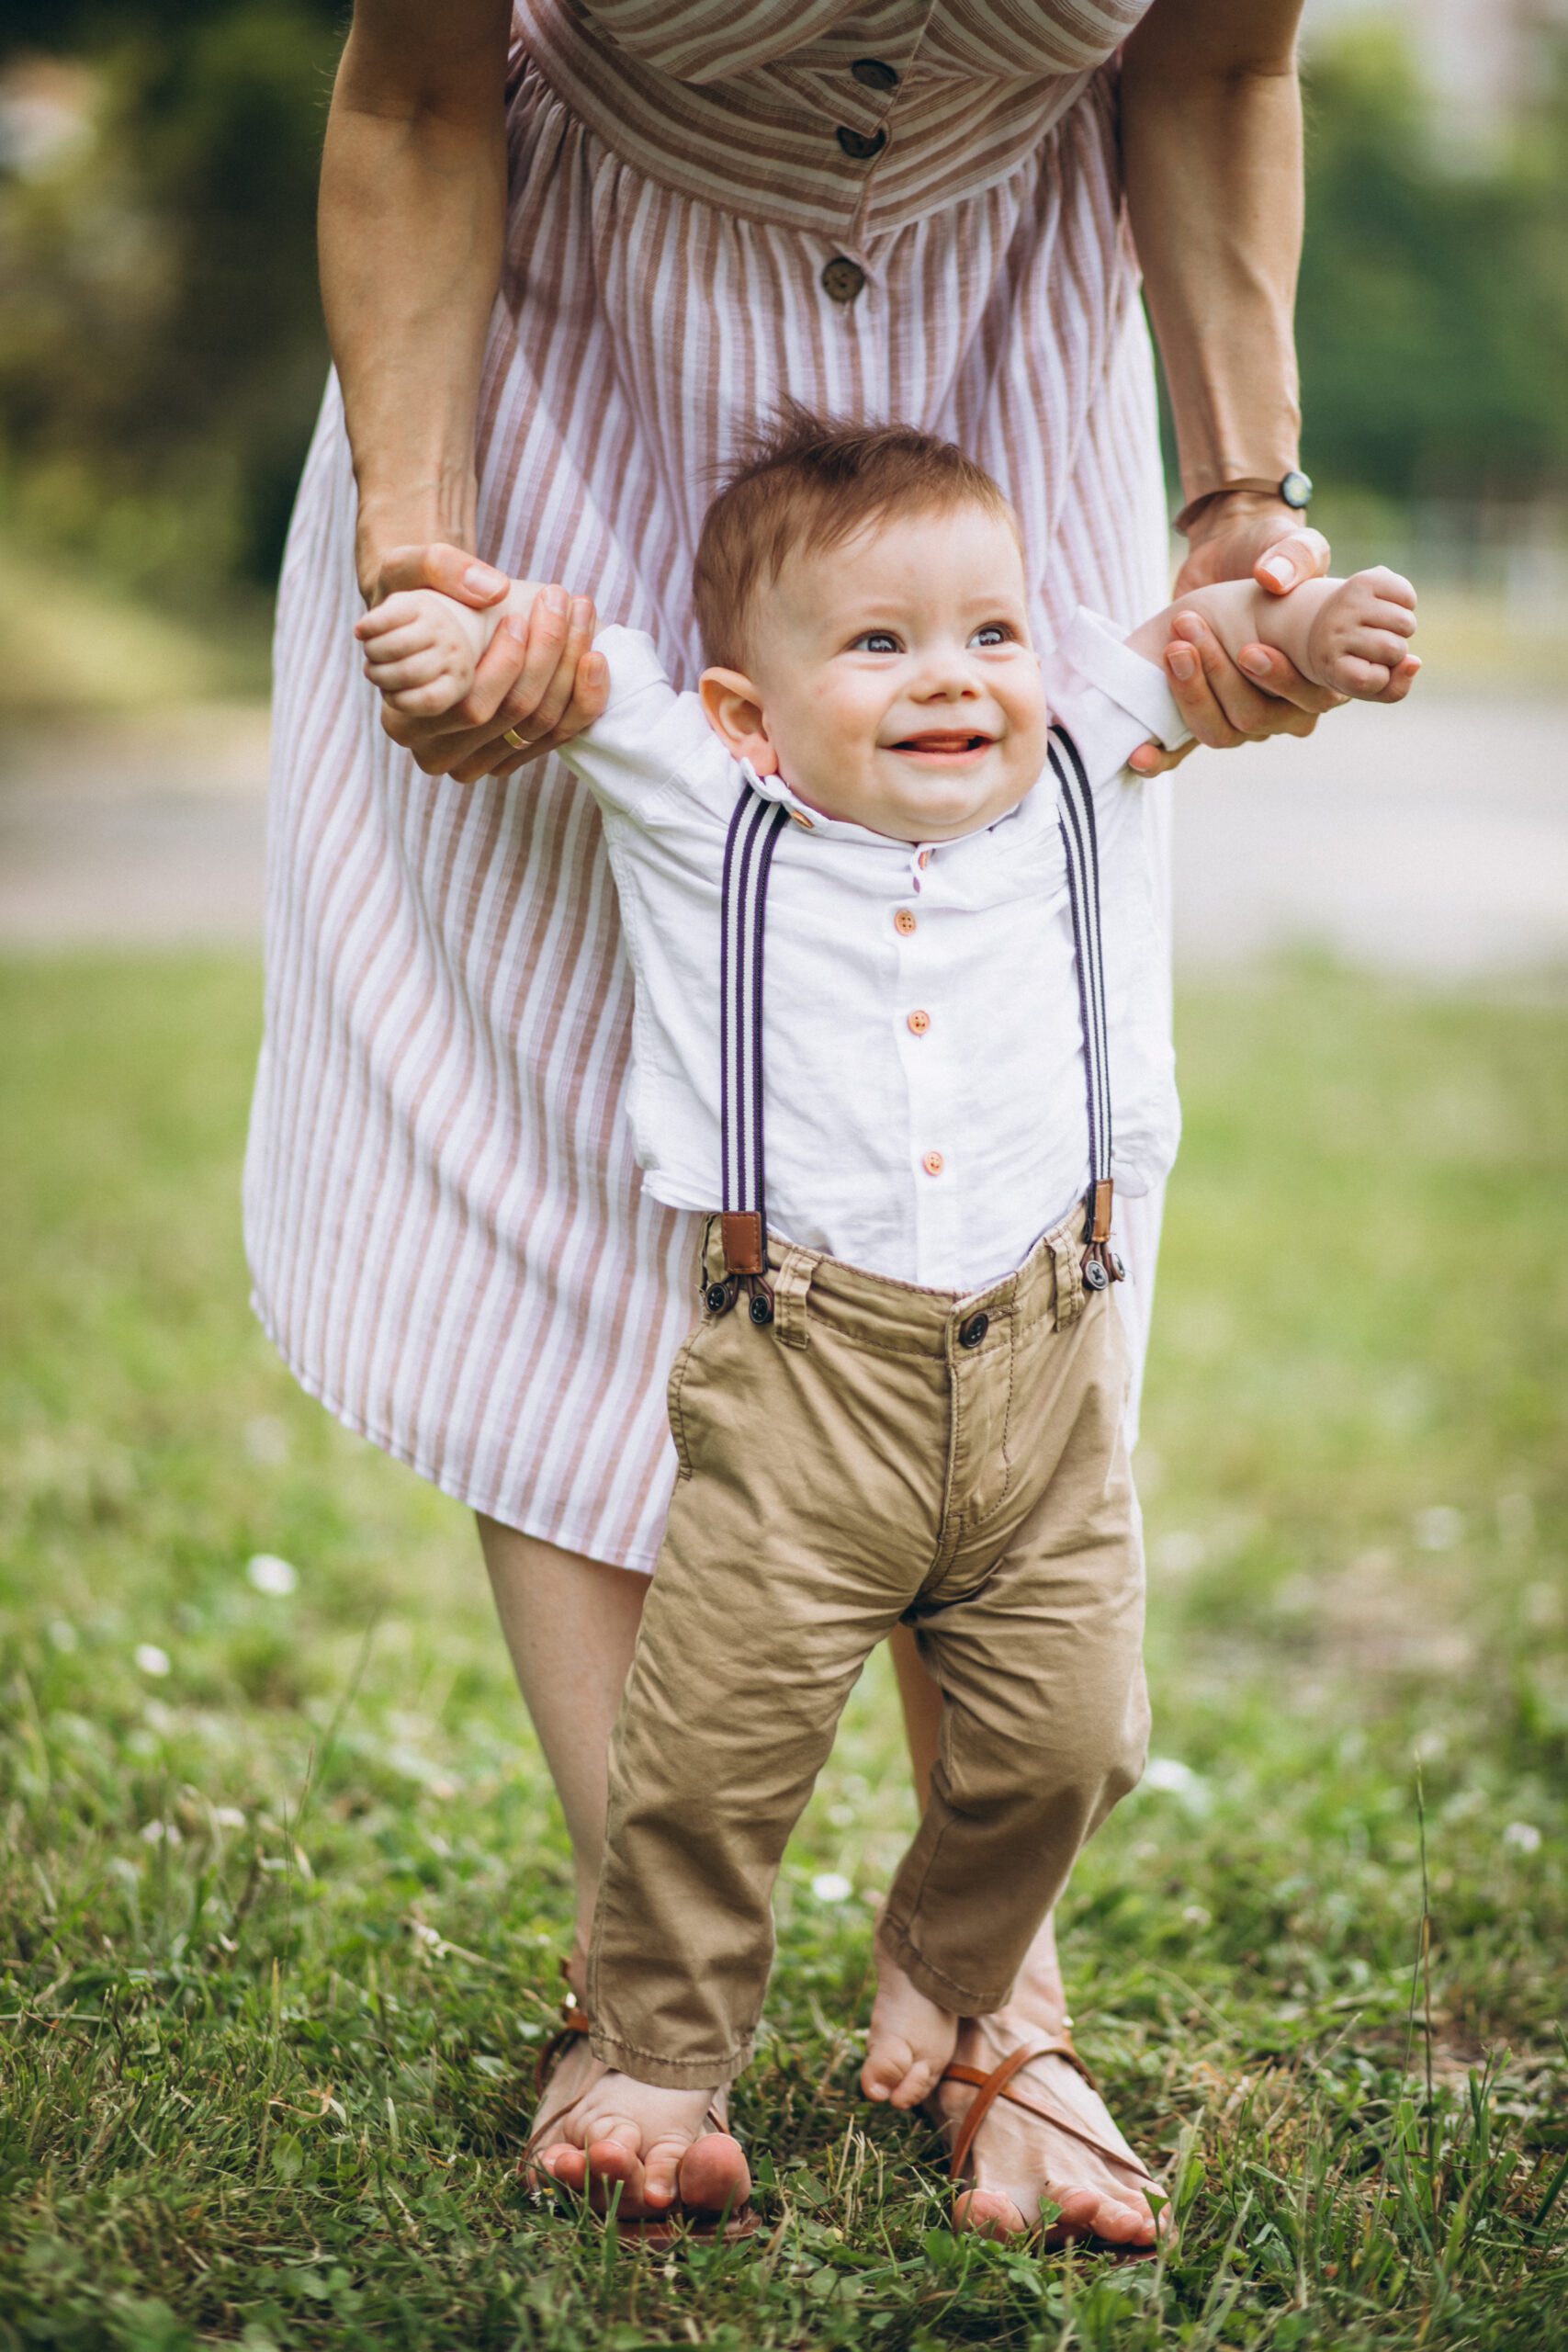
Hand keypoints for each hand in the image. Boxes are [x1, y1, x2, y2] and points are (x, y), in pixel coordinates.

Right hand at [364, 543, 607, 778]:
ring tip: (580, 611)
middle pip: (513, 714)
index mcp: (404, 716)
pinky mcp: (508, 760)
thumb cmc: (412, 597)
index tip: (520, 616)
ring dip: (572, 668)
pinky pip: (559, 737)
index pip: (471, 703)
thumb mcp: (406, 568)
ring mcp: (475, 763)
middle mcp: (436, 753)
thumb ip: (440, 568)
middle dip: (548, 653)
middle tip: (560, 599)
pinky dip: (584, 697)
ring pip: (542, 725)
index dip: (506, 661)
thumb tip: (494, 590)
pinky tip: (594, 654)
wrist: (424, 624)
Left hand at [1128, 497, 1339, 776]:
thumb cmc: (1271, 555)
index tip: (1248, 651)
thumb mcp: (1292, 544)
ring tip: (1173, 649)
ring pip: (1220, 732)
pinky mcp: (1201, 715)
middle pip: (1255, 718)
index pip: (1309, 700)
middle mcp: (1285, 707)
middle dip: (1219, 676)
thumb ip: (1295, 555)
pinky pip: (1183, 752)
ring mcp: (1242, 717)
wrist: (1227, 557)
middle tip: (1189, 629)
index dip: (1281, 682)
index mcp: (1320, 673)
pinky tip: (1138, 754)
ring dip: (1191, 694)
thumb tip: (1272, 578)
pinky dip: (1161, 757)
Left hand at [1304, 566, 1420, 701]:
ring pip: (1404, 623)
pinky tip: (1389, 606)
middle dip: (1394, 653)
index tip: (1364, 671)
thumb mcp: (1368, 687)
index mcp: (1328, 662)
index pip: (1367, 679)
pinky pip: (1407, 596)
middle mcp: (1333, 630)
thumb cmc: (1353, 663)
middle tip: (1374, 647)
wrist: (1325, 625)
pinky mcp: (1364, 579)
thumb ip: (1396, 688)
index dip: (1379, 678)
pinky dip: (1407, 604)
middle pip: (1393, 649)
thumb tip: (1415, 662)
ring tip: (1382, 627)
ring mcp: (1347, 602)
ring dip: (1403, 629)